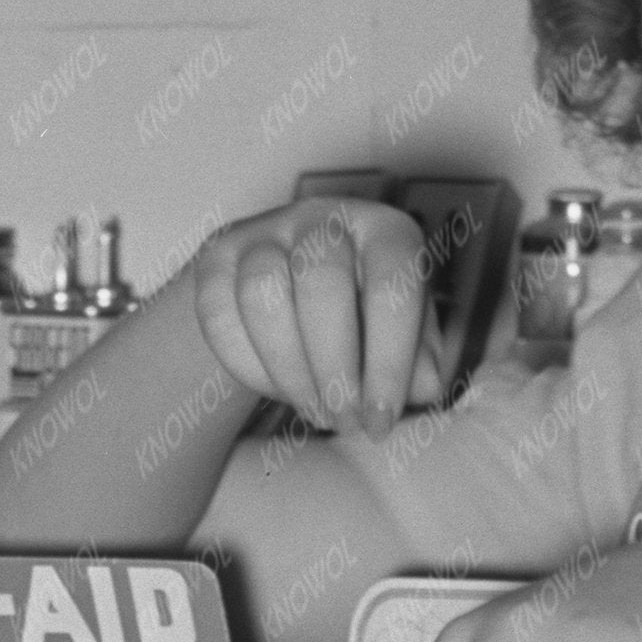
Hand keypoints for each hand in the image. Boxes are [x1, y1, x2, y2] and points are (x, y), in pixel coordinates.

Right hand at [185, 199, 445, 436]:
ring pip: (263, 294)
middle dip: (333, 368)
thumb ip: (419, 362)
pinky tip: (276, 389)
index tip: (379, 420)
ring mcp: (265, 232)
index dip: (387, 360)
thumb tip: (423, 385)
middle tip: (343, 421)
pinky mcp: (218, 259)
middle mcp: (324, 220)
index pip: (391, 284)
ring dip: (289, 372)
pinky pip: (219, 315)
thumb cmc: (359, 320)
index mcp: (384, 232)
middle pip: (322, 281)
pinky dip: (246, 367)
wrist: (287, 294)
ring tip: (313, 412)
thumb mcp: (401, 339)